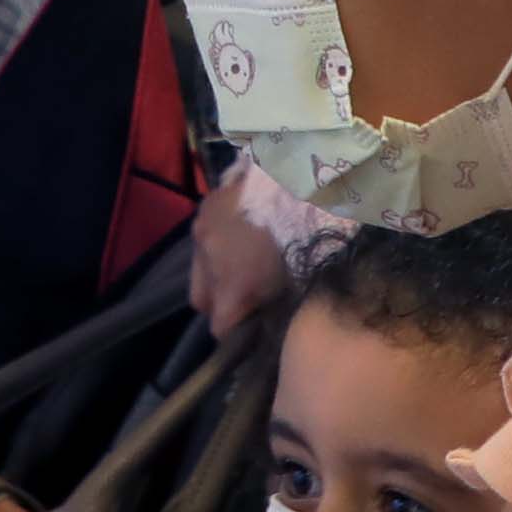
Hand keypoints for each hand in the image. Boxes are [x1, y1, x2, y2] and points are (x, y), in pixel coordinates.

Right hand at [193, 164, 302, 340]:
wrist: (307, 177)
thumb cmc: (313, 235)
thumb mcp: (298, 281)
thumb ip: (276, 306)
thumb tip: (269, 321)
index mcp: (235, 285)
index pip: (220, 328)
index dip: (236, 334)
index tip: (252, 330)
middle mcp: (210, 261)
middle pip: (202, 301)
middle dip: (220, 305)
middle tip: (247, 299)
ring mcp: (203, 231)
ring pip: (198, 269)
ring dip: (216, 273)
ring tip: (244, 264)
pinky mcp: (205, 206)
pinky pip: (203, 239)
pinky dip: (217, 244)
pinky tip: (240, 236)